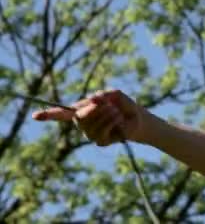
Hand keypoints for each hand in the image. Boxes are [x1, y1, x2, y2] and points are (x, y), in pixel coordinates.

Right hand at [31, 89, 146, 145]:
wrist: (137, 119)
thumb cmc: (123, 105)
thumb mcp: (115, 95)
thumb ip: (103, 95)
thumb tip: (92, 100)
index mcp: (82, 110)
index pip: (62, 113)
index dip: (49, 114)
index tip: (35, 116)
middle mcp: (82, 123)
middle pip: (78, 116)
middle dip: (93, 109)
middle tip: (107, 104)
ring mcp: (89, 134)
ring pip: (90, 124)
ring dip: (106, 115)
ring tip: (116, 112)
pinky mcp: (100, 141)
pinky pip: (101, 131)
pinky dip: (112, 122)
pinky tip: (119, 120)